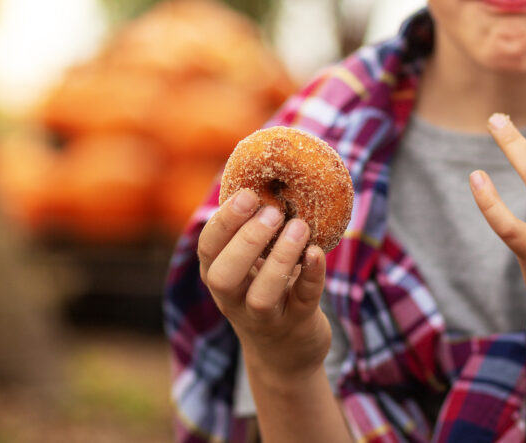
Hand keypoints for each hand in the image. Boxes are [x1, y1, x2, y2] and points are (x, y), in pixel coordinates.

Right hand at [197, 188, 330, 380]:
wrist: (285, 354)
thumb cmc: (266, 290)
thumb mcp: (249, 264)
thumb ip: (250, 229)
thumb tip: (265, 171)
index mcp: (218, 275)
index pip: (207, 248)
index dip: (225, 221)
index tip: (248, 194)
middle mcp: (234, 300)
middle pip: (224, 276)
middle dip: (246, 241)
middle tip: (273, 212)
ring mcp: (264, 317)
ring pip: (261, 295)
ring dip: (281, 258)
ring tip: (299, 227)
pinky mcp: (296, 325)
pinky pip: (303, 301)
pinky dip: (311, 275)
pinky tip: (318, 252)